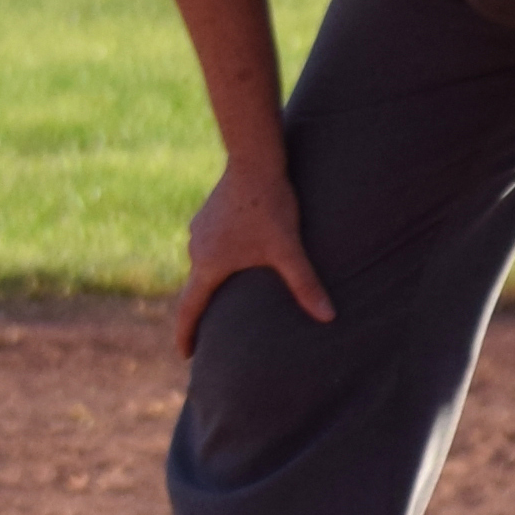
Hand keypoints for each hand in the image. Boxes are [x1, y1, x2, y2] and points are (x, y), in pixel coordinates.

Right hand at [171, 163, 333, 357]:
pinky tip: (240, 252)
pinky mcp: (208, 214)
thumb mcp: (289, 248)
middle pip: (198, 286)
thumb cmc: (270, 205)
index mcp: (209, 266)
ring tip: (234, 288)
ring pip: (206, 263)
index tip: (185, 355)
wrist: (255, 159)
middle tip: (214, 326)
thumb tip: (329, 317)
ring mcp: (199, 230)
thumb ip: (305, 284)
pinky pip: (211, 244)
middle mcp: (197, 250)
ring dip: (217, 278)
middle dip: (207, 307)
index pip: (190, 310)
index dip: (186, 335)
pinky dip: (222, 256)